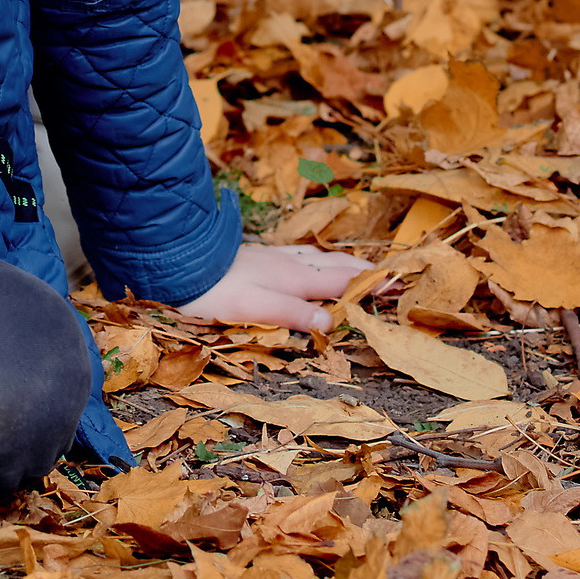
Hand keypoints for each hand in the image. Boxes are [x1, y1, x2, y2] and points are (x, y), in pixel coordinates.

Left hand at [170, 243, 371, 335]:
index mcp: (295, 278)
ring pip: (319, 257)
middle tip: (388, 276)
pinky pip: (302, 255)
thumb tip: (332, 323)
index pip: (342, 280)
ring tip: (358, 266)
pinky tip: (311, 260)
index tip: (397, 284)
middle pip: (336, 264)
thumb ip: (293, 313)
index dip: (369, 284)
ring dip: (343, 262)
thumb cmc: (216, 290)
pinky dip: (320, 259)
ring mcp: (275, 257)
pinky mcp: (261, 256)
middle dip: (363, 270)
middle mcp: (290, 263)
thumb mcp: (256, 307)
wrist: (182, 262)